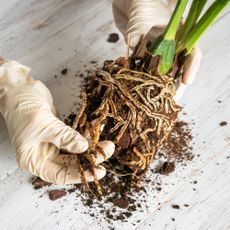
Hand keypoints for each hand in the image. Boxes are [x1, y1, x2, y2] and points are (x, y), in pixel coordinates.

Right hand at [0, 60, 114, 184]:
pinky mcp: (59, 133)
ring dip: (91, 146)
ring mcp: (52, 143)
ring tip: (107, 143)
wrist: (20, 89)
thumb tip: (84, 147)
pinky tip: (96, 130)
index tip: (98, 171)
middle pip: (71, 163)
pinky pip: (75, 137)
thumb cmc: (22, 109)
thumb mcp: (43, 124)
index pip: (60, 175)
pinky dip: (86, 134)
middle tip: (107, 151)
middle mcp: (44, 155)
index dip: (80, 175)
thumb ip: (64, 137)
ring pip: (75, 150)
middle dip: (90, 158)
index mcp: (34, 160)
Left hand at [112, 0, 201, 99]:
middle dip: (174, 86)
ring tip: (158, 101)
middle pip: (178, 69)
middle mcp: (172, 47)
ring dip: (160, 87)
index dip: (191, 68)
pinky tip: (142, 91)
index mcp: (180, 36)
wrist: (129, 5)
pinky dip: (145, 82)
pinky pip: (147, 73)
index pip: (191, 53)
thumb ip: (142, 43)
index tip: (186, 81)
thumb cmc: (140, 10)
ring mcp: (160, 53)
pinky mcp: (146, 59)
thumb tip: (139, 63)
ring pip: (163, 74)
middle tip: (170, 100)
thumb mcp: (143, 25)